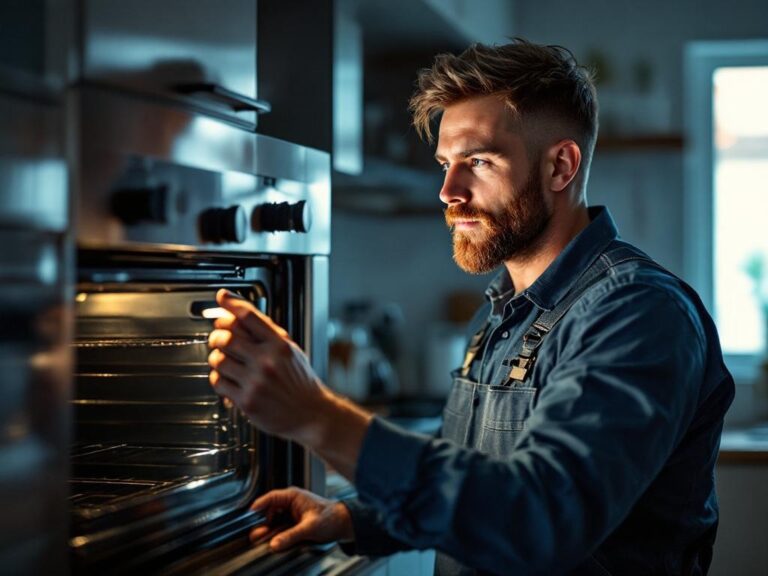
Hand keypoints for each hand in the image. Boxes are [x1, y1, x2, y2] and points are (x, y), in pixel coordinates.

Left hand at [208, 289, 372, 479]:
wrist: (311, 413)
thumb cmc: (300, 381)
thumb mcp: (291, 350)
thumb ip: (269, 334)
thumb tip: (243, 315)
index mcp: (279, 345)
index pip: (249, 316)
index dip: (231, 304)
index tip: (221, 297)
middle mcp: (267, 361)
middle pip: (227, 336)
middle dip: (217, 334)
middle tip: (218, 336)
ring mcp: (256, 381)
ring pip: (218, 359)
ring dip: (215, 357)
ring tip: (221, 358)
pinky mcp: (246, 401)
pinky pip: (218, 382)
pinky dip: (217, 377)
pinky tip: (225, 377)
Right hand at [250, 487, 353, 551]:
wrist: (342, 525)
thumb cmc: (331, 518)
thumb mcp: (310, 527)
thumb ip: (292, 535)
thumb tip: (274, 543)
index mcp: (293, 496)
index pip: (271, 497)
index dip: (259, 505)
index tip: (249, 514)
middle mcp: (290, 503)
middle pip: (269, 512)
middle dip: (262, 524)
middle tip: (256, 536)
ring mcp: (290, 514)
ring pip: (273, 522)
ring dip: (268, 532)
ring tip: (261, 541)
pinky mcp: (292, 524)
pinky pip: (279, 529)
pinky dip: (275, 536)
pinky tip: (273, 542)